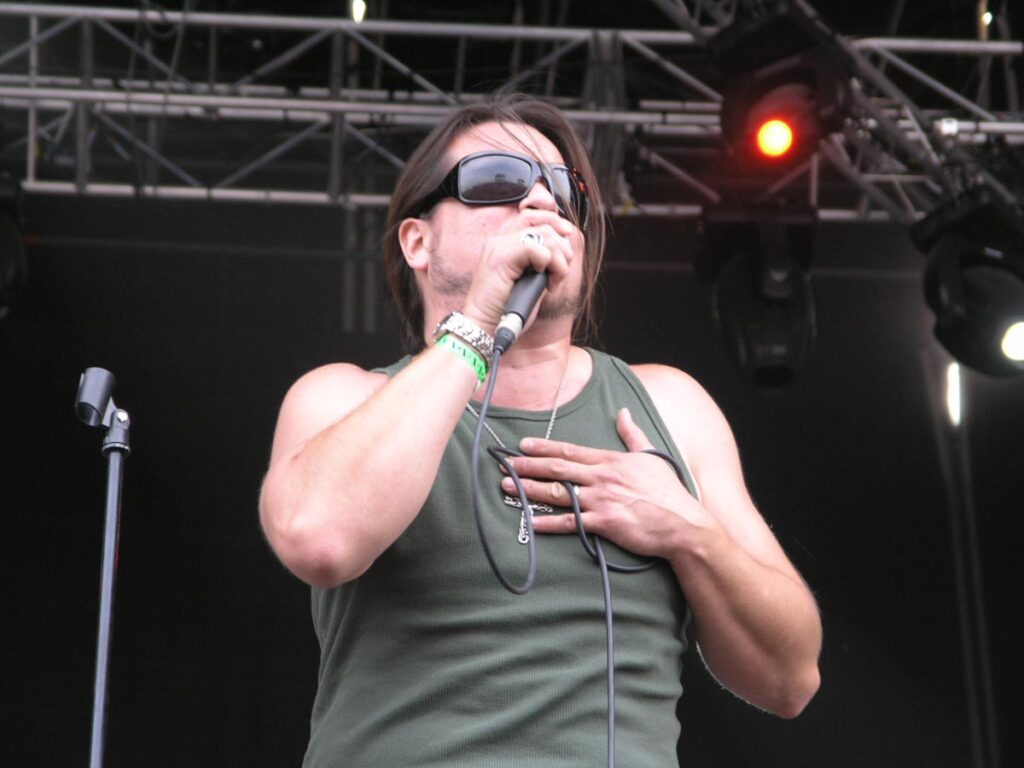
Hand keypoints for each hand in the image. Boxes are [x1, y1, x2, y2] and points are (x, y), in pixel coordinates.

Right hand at [461, 209, 577, 331]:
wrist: (485, 327)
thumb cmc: (506, 309)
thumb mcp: (531, 279)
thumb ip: (543, 260)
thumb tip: (565, 245)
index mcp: (504, 241)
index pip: (533, 215)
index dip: (554, 222)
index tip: (567, 238)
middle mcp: (499, 239)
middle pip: (541, 221)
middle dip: (562, 244)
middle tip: (561, 268)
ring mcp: (498, 247)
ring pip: (545, 235)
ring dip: (559, 260)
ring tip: (553, 280)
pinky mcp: (500, 258)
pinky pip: (538, 249)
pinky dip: (551, 266)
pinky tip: (546, 284)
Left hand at [499, 408, 716, 560]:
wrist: (683, 523)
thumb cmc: (668, 492)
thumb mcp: (651, 455)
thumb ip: (633, 434)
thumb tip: (623, 413)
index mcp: (610, 460)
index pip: (570, 450)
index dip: (544, 446)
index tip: (523, 444)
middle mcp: (602, 477)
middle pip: (557, 468)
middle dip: (528, 465)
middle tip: (505, 463)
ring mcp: (601, 500)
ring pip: (558, 493)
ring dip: (530, 490)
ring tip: (507, 487)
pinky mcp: (604, 522)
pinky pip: (571, 522)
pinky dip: (549, 523)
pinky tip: (531, 523)